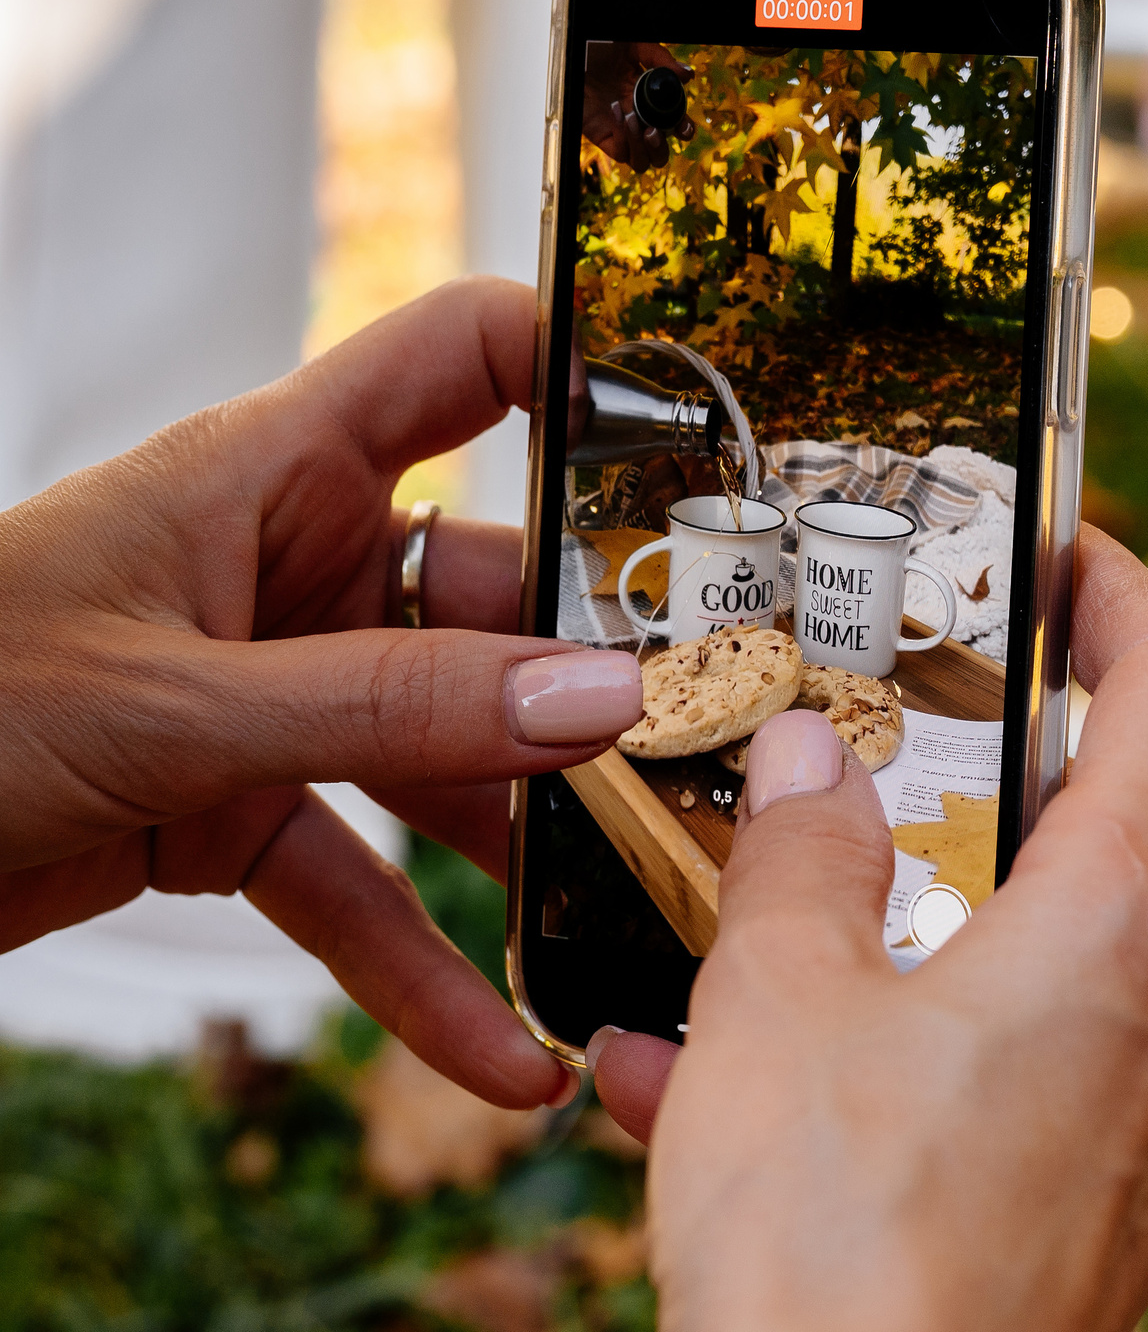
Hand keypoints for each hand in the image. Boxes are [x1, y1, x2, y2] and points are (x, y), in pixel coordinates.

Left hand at [0, 278, 643, 1109]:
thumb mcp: (172, 703)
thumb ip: (389, 709)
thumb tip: (598, 704)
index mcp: (274, 473)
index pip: (463, 360)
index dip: (583, 367)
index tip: (705, 444)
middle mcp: (295, 568)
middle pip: (500, 598)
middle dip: (601, 682)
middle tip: (712, 749)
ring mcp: (277, 689)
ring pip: (450, 753)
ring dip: (530, 845)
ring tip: (631, 915)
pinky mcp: (237, 805)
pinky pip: (364, 884)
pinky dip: (424, 967)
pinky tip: (500, 1050)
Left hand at [581, 41, 695, 170]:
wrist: (572, 51)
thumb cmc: (597, 47)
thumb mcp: (634, 46)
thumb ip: (661, 60)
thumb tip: (687, 75)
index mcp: (648, 101)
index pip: (673, 126)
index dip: (683, 130)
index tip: (683, 127)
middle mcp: (636, 120)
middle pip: (659, 154)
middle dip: (661, 148)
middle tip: (654, 130)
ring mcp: (618, 130)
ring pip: (641, 161)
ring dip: (643, 147)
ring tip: (634, 120)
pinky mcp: (601, 135)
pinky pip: (620, 152)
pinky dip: (624, 139)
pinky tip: (619, 113)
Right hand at [588, 529, 1147, 1331]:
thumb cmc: (846, 1262)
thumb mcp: (782, 1011)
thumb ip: (802, 862)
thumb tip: (806, 769)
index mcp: (1127, 926)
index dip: (1129, 589)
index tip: (1058, 548)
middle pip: (1117, 819)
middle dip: (985, 767)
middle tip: (879, 730)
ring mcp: (1142, 1123)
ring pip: (1042, 958)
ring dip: (911, 920)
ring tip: (759, 923)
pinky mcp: (1092, 1210)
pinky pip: (1006, 1080)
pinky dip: (900, 1046)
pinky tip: (733, 1076)